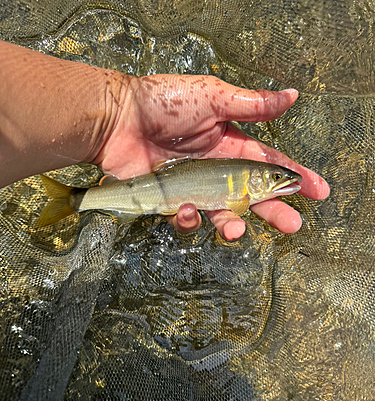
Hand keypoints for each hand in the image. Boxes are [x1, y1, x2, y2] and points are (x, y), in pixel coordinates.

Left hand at [94, 75, 328, 240]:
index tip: (316, 190)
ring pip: (221, 213)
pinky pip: (186, 218)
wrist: (118, 118)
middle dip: (274, 211)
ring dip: (232, 224)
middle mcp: (215, 169)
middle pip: (251, 196)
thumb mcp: (213, 97)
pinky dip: (189, 218)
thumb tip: (291, 96)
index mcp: (229, 144)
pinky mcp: (170, 201)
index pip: (268, 164)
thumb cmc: (163, 102)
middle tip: (292, 225)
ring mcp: (193, 187)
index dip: (293, 177)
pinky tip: (187, 209)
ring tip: (236, 229)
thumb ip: (252, 104)